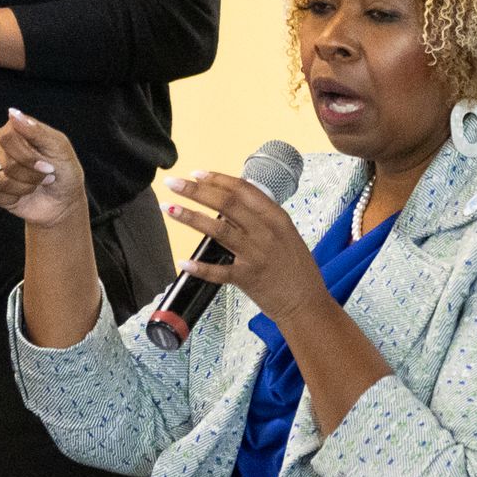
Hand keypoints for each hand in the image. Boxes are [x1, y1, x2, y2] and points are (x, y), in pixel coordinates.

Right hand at [0, 109, 87, 229]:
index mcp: (16, 127)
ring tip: (33, 186)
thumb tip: (12, 112)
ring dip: (23, 188)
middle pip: (6, 161)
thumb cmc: (64, 171)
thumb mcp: (59, 148)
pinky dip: (9, 199)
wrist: (63, 202)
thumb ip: (36, 131)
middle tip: (44, 178)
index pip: (8, 139)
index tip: (48, 167)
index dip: (29, 158)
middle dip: (30, 175)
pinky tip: (19, 195)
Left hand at [163, 170, 325, 322]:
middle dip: (196, 191)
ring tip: (169, 208)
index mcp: (277, 218)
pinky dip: (200, 267)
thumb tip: (234, 202)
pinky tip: (183, 261)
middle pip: (226, 204)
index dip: (217, 179)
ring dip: (191, 217)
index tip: (196, 173)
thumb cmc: (297, 269)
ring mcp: (256, 255)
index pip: (243, 190)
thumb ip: (263, 218)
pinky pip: (218, 271)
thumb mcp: (286, 234)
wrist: (307, 303)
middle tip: (174, 183)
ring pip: (218, 230)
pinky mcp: (247, 278)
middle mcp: (266, 232)